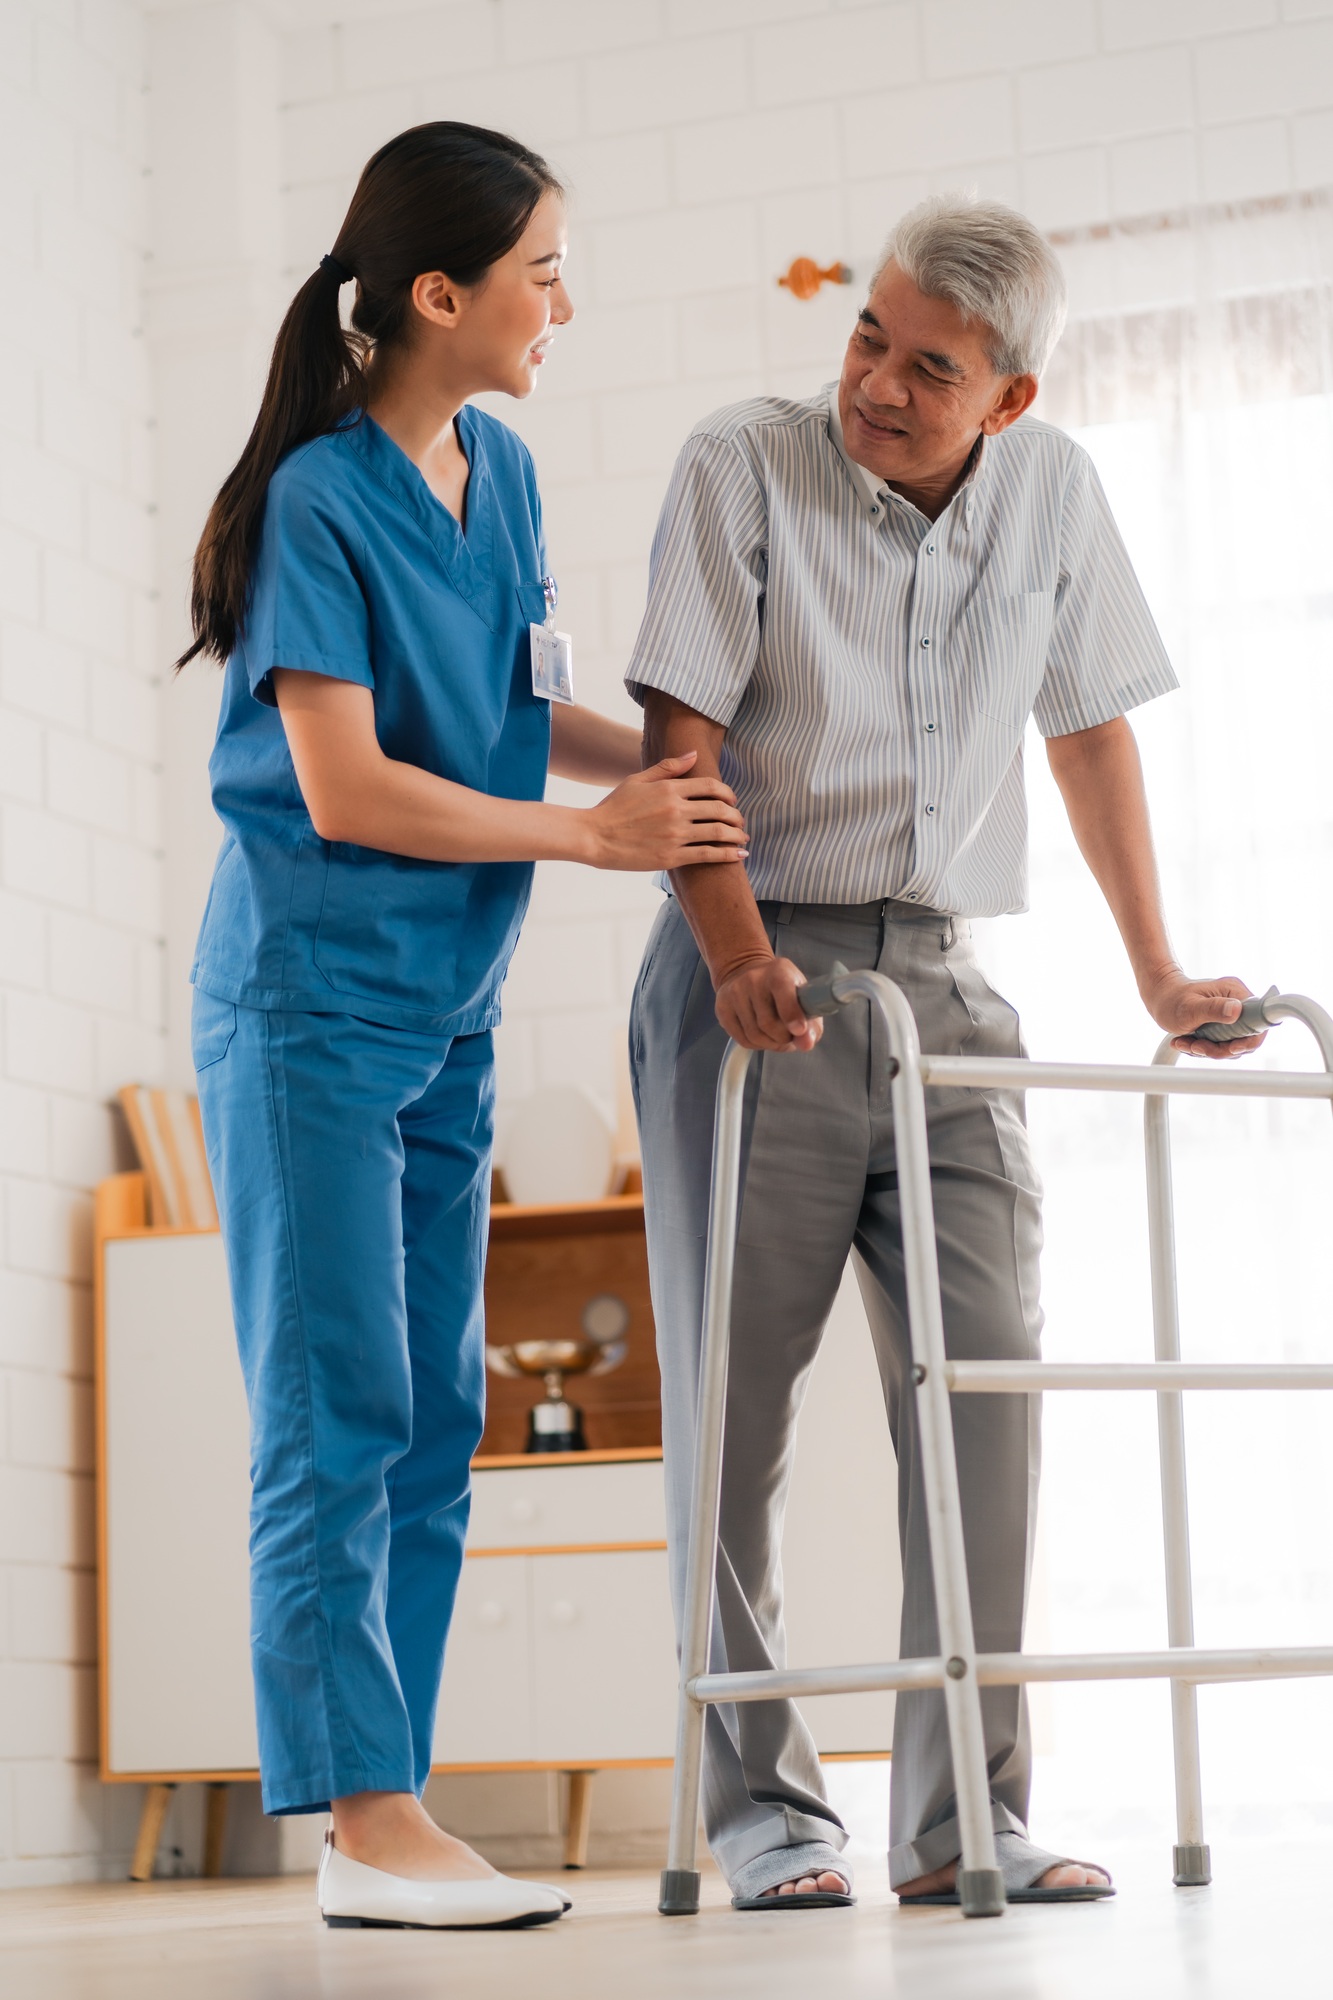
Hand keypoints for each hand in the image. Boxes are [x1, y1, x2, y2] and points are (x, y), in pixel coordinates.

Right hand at [584, 752, 746, 871]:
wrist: (594, 836)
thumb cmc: (614, 807)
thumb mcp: (637, 779)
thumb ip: (668, 767)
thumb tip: (694, 755)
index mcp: (669, 789)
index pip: (711, 786)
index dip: (728, 793)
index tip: (732, 801)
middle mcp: (675, 810)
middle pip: (720, 809)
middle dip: (736, 816)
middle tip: (740, 822)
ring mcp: (675, 834)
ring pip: (718, 832)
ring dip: (737, 835)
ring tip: (743, 839)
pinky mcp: (672, 856)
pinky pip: (708, 854)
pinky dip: (728, 855)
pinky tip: (740, 856)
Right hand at [715, 955, 822, 1052]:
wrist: (745, 971)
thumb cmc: (781, 988)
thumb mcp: (803, 997)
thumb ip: (811, 1023)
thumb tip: (806, 1044)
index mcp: (778, 972)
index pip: (783, 991)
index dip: (792, 1014)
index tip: (799, 1030)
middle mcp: (753, 979)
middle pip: (768, 1023)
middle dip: (783, 1038)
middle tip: (789, 1036)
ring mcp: (734, 993)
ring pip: (754, 1035)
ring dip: (770, 1043)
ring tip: (777, 1036)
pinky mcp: (722, 1007)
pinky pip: (742, 1039)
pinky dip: (756, 1044)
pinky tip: (762, 1035)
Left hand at [1142, 969, 1265, 1060]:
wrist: (1160, 997)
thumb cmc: (1171, 999)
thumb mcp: (1189, 1007)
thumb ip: (1213, 1009)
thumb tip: (1236, 1010)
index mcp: (1235, 993)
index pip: (1258, 1021)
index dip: (1249, 1040)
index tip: (1230, 1047)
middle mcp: (1237, 1003)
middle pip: (1245, 1038)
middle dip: (1221, 1049)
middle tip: (1197, 1046)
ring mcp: (1231, 1015)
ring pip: (1231, 1045)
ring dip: (1208, 1050)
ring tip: (1185, 1043)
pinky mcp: (1223, 1025)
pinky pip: (1221, 1044)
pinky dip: (1203, 1048)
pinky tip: (1184, 1042)